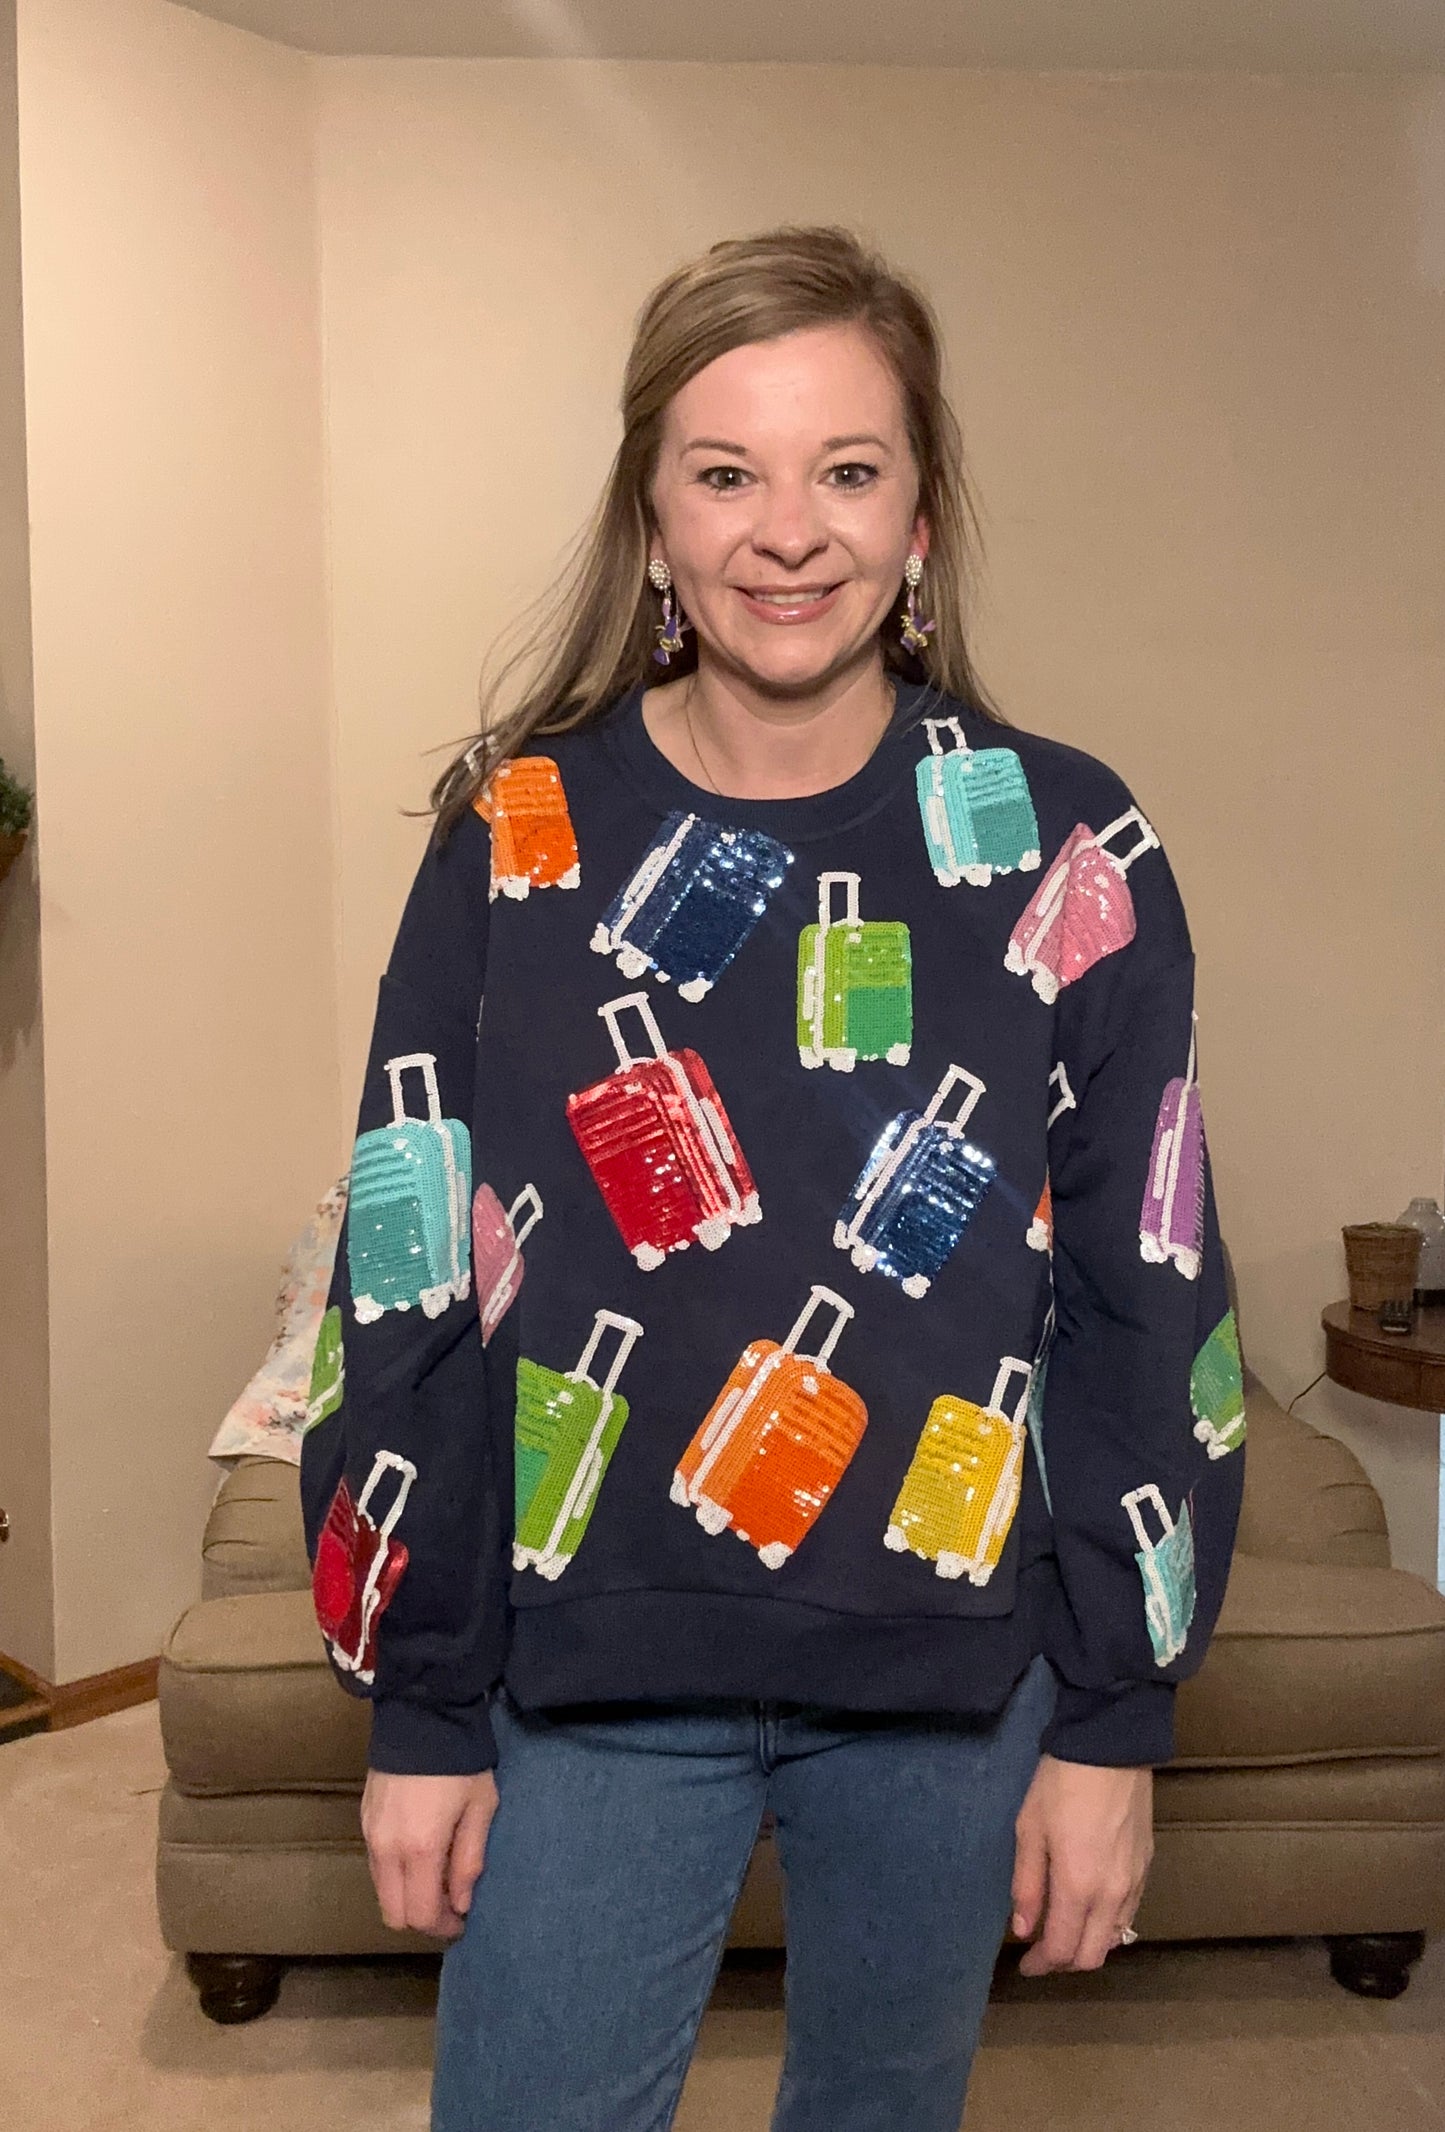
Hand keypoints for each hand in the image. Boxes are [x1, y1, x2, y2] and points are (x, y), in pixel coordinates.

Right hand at [361, 1768, 499, 1939]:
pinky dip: (394, 1873)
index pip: (421, 1915)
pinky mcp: (363, 1819)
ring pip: (381, 1891)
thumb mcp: (480, 1808)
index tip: (462, 1920)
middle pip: (394, 1914)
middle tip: (448, 1904)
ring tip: (435, 1876)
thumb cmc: (461, 1762)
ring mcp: (370, 1834)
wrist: (422, 1714)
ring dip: (406, 1896)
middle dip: (422, 1918)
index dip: (443, 1927)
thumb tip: (461, 1903)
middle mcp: (387, 1849)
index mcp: (419, 1849)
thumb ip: (469, 1859)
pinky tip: (418, 1852)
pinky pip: (376, 1865)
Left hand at [1010, 1753, 1152, 1974]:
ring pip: (1114, 1939)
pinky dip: (1108, 1926)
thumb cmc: (1060, 1784)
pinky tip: (1090, 1910)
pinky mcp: (1147, 1867)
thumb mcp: (1030, 1829)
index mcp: (1079, 1887)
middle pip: (1092, 1956)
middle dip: (1064, 1962)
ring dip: (1088, 1946)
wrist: (1111, 1746)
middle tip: (1041, 1952)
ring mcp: (1135, 1883)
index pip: (1063, 1949)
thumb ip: (1026, 1884)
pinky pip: (1129, 1915)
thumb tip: (1023, 1930)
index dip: (1041, 1965)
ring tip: (1064, 1932)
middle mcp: (1112, 1895)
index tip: (1025, 1965)